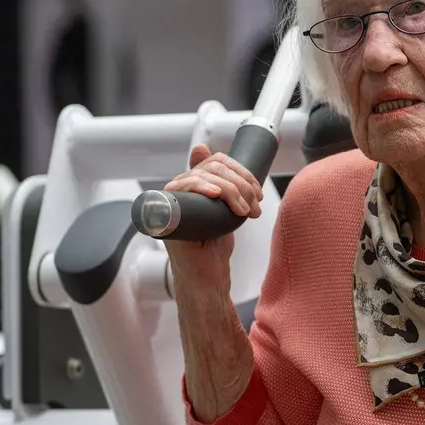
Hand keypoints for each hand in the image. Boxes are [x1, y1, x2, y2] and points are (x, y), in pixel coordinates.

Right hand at [160, 144, 264, 292]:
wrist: (207, 276)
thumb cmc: (213, 246)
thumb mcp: (223, 209)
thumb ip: (220, 184)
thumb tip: (203, 149)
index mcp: (192, 185)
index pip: (215, 160)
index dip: (240, 171)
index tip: (256, 191)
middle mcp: (179, 190)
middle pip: (212, 168)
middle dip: (240, 184)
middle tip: (253, 206)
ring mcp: (172, 201)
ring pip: (203, 176)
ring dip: (232, 191)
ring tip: (245, 212)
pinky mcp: (168, 215)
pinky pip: (183, 189)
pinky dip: (202, 186)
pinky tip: (215, 194)